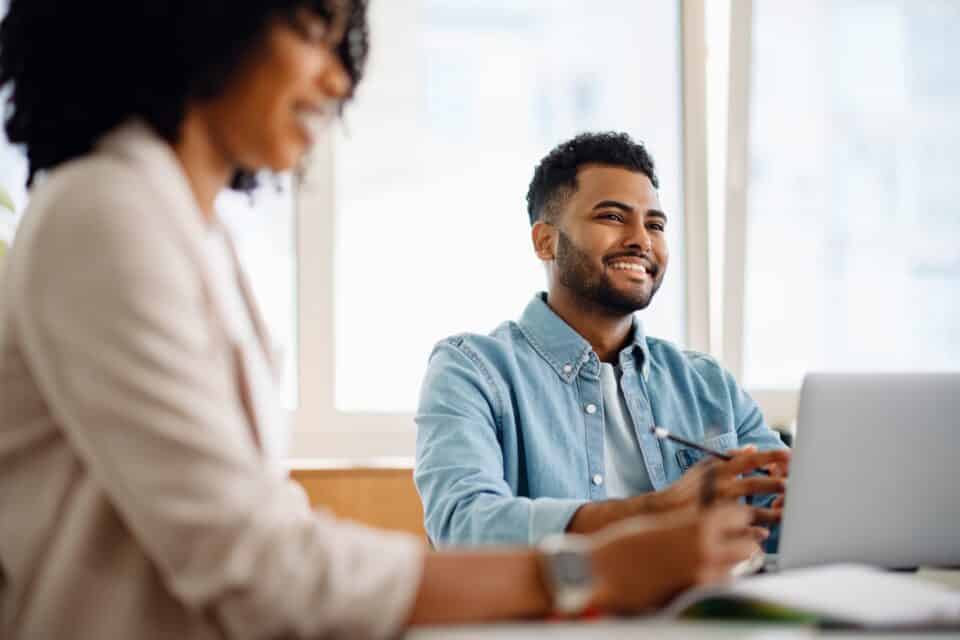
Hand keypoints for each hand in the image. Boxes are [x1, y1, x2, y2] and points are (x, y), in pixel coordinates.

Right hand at [588, 503, 758, 612]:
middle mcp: (706, 545)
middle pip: (749, 545)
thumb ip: (694, 525)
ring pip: (740, 570)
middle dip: (742, 546)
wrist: (605, 567)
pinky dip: (718, 583)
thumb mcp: (666, 522)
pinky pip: (722, 587)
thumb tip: (717, 528)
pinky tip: (703, 579)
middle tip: (730, 547)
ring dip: (733, 566)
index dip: (736, 520)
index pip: (739, 515)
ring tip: (716, 564)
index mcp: (697, 521)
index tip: (731, 523)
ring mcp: (703, 572)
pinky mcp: (696, 593)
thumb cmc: (630, 542)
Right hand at [647, 446, 790, 524]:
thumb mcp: (703, 467)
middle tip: (791, 486)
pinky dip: (756, 531)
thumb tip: (753, 448)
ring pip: (753, 510)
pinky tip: (764, 531)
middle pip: (755, 484)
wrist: (664, 513)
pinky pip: (742, 531)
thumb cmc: (685, 490)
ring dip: (772, 512)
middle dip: (777, 485)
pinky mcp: (717, 527)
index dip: (770, 456)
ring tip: (784, 513)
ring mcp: (718, 508)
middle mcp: (718, 486)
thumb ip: (728, 457)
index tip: (789, 455)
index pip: (748, 459)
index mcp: (716, 469)